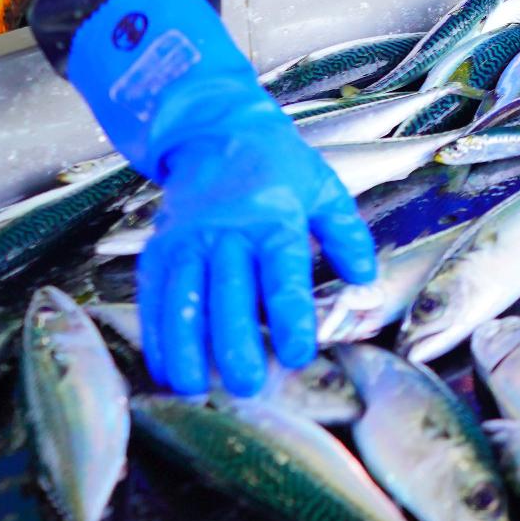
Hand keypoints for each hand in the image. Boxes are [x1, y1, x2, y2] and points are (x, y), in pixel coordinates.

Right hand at [138, 117, 375, 395]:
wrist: (218, 132)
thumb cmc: (280, 167)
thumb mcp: (324, 189)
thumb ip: (347, 234)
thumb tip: (365, 277)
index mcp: (273, 219)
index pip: (282, 274)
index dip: (289, 316)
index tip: (298, 354)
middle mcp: (226, 232)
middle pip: (228, 294)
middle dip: (234, 344)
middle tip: (248, 385)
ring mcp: (187, 241)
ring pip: (183, 299)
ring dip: (186, 347)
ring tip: (194, 389)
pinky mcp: (159, 249)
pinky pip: (154, 296)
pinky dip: (156, 334)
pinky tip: (163, 367)